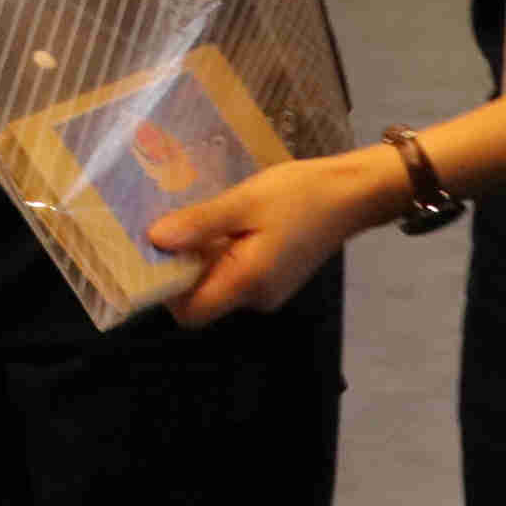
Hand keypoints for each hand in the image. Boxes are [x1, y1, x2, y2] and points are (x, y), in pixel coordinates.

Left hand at [140, 148, 389, 326]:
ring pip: (218, 283)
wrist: (352, 193)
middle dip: (182, 268)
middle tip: (171, 226)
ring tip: (198, 218)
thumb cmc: (299, 195)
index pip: (190, 313)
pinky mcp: (275, 277)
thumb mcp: (244, 202)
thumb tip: (155, 240)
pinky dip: (223, 253)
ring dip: (202, 257)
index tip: (153, 253)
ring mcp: (268, 290)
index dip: (166, 289)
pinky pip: (236, 273)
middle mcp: (257, 298)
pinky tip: (225, 222)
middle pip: (202, 298)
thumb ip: (200, 224)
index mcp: (247, 284)